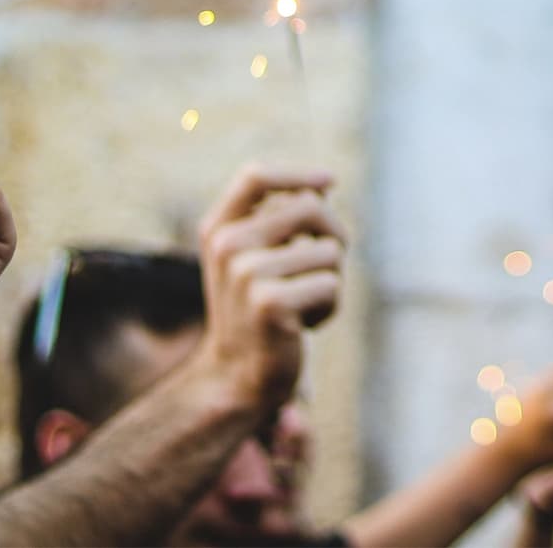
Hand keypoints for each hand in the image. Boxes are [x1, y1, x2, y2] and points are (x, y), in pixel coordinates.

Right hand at [192, 165, 345, 419]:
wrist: (237, 378)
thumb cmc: (257, 313)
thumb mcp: (253, 260)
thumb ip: (278, 223)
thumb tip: (323, 185)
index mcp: (219, 230)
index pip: (255, 178)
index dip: (297, 174)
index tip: (330, 182)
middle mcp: (227, 246)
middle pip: (309, 206)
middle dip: (333, 233)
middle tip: (327, 265)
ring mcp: (246, 274)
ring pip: (329, 251)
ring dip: (330, 279)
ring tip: (302, 304)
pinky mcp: (270, 304)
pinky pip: (331, 285)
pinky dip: (329, 306)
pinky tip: (303, 326)